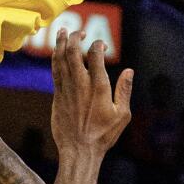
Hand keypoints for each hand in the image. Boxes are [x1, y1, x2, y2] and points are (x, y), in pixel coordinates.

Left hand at [51, 31, 132, 156]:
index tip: (101, 45)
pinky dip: (56, 58)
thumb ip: (125, 91)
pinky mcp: (57, 96)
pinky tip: (57, 51)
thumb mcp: (122, 115)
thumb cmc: (103, 135)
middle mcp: (80, 84)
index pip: (95, 55)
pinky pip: (55, 71)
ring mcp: (66, 89)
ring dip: (61, 43)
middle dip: (75, 38)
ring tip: (63, 32)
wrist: (79, 151)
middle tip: (79, 32)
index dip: (98, 45)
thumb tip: (129, 71)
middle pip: (74, 52)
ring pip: (61, 59)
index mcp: (98, 87)